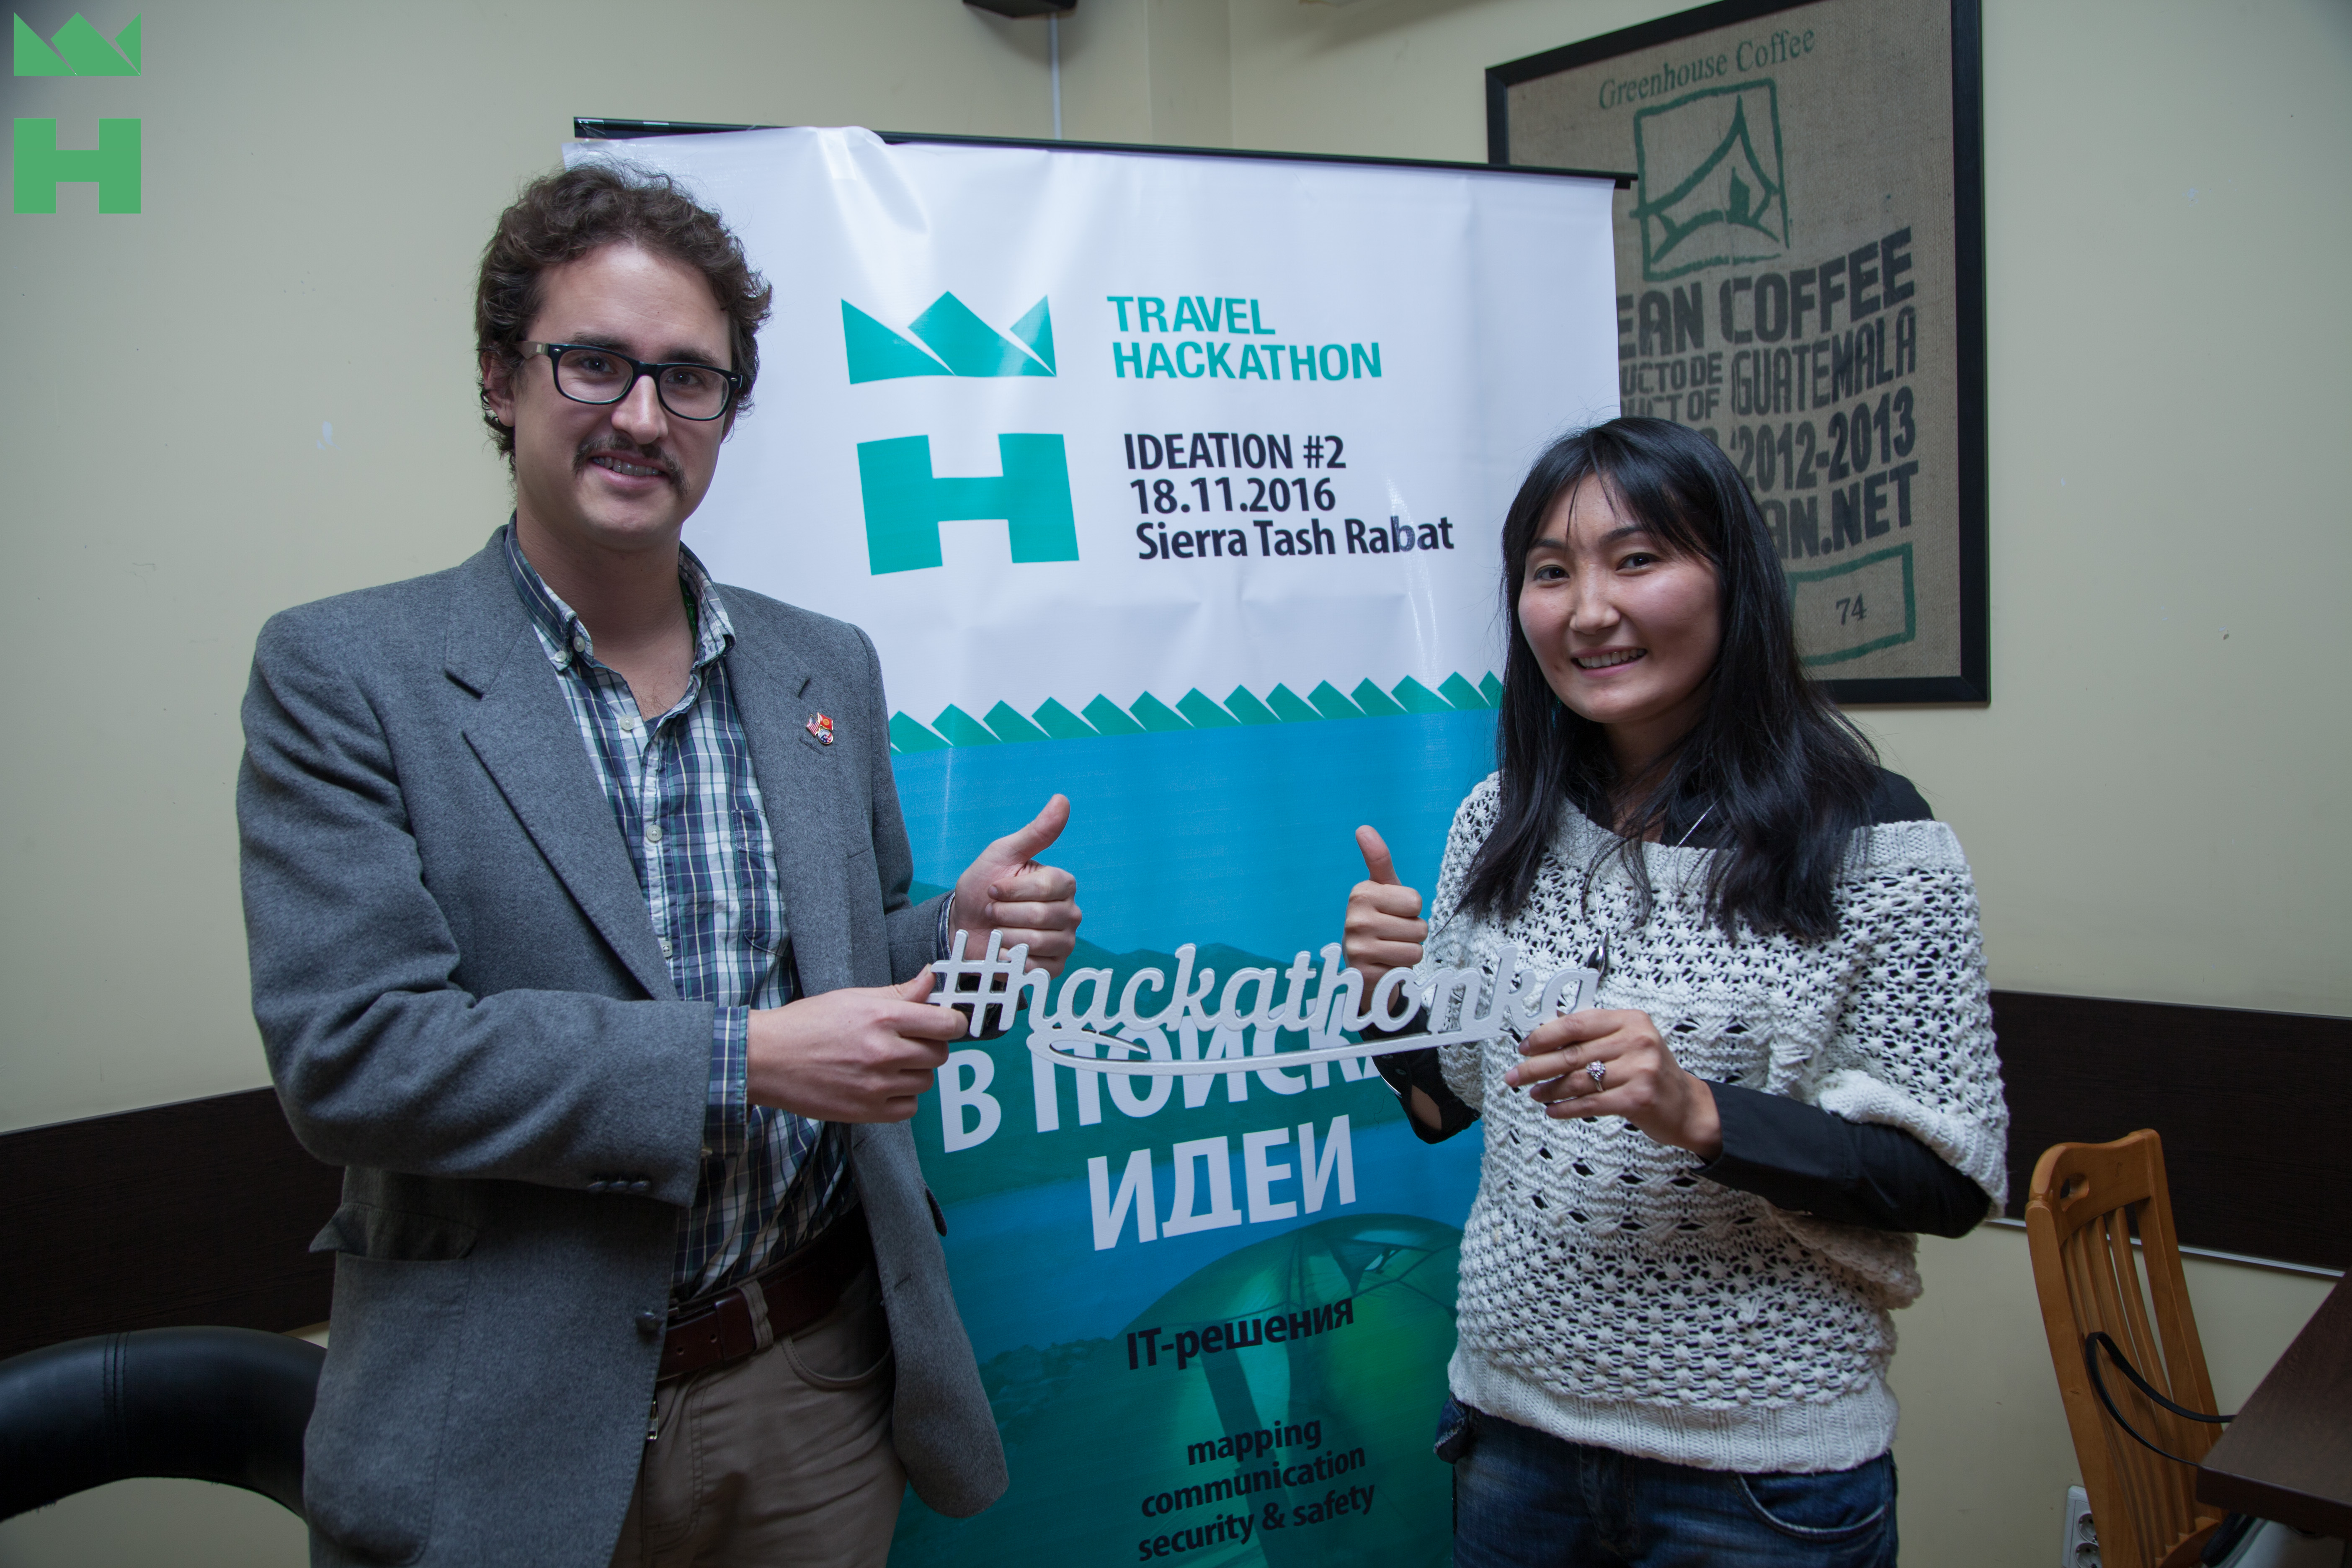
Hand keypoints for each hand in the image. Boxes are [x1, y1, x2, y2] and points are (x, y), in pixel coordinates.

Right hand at [746, 971, 966, 1122]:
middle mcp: (884, 1052)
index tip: (947, 1022)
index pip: (947, 1023)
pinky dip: (901, 1097)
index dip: (953, 1022)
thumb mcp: (853, 997)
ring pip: (926, 1081)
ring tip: (888, 1062)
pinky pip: (909, 1107)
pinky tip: (881, 1084)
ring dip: (914, 1071)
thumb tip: (931, 978)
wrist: (766, 1059)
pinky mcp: (867, 1112)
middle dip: (930, 1045)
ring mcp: (877, 1086)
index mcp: (883, 1017)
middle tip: (908, 1040)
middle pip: (940, 1053)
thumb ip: (899, 992)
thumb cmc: (806, 1024)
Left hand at [950, 794, 1080, 977]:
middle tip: (992, 910)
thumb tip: (1062, 799)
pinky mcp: (1052, 968)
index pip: (1047, 888)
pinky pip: (1036, 967)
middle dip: (1005, 914)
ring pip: (1037, 942)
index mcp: (1062, 884)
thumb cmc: (983, 886)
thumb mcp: (1004, 854)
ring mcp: (1063, 942)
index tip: (992, 889)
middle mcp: (1069, 913)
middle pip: (1041, 916)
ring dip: (1005, 935)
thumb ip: (1036, 831)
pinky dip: (1011, 959)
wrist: (964, 924)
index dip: (1013, 890)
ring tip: (996, 929)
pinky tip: (1003, 950)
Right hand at [1343, 825, 1426, 999]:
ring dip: (1407, 953)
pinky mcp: (1363, 974)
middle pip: (1419, 927)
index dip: (1412, 910)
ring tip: (1389, 949)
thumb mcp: (1384, 889)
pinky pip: (1404, 970)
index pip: (1416, 901)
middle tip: (1393, 935)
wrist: (1365, 966)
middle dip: (1412, 934)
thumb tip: (1363, 828)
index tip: (1393, 913)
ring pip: (1414, 951)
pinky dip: (1399, 971)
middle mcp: (1355, 919)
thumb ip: (1378, 859)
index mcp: (1361, 893)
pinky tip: (1383, 966)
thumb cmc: (1381, 921)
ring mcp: (1357, 948)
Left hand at [1504, 1009, 1722, 1157]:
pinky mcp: (1638, 1098)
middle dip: (1537, 1066)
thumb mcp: (1627, 1042)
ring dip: (1549, 1089)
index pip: (1576, 1023)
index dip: (1545, 1035)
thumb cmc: (1651, 1072)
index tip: (1525, 1047)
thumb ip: (1592, 1034)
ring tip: (1533, 1094)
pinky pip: (1591, 1103)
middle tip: (1515, 1075)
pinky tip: (1553, 1110)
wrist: (1688, 1106)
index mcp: (1630, 1020)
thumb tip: (1545, 1027)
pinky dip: (1567, 1108)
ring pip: (1578, 1080)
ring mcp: (1640, 1070)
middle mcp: (1637, 1041)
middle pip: (1573, 1053)